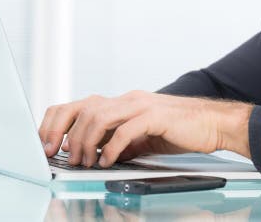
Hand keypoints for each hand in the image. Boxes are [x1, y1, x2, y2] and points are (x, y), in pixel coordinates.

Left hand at [38, 91, 252, 167]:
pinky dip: (111, 148)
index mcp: (121, 103)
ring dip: (85, 142)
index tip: (47, 146)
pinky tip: (108, 161)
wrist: (213, 124)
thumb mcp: (141, 137)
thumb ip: (117, 141)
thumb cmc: (180, 130)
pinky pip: (125, 129)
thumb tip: (92, 155)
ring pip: (99, 116)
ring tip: (85, 162)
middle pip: (82, 107)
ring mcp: (141, 105)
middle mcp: (128, 99)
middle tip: (60, 156)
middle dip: (64, 133)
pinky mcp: (156, 115)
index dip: (57, 124)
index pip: (78, 105)